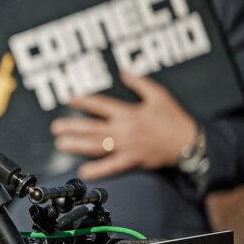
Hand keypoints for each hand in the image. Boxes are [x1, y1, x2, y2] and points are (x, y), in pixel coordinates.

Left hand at [50, 72, 197, 179]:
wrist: (188, 142)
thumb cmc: (173, 118)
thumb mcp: (158, 95)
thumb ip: (139, 83)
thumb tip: (123, 72)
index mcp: (128, 112)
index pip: (100, 105)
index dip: (83, 102)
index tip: (69, 100)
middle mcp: (124, 129)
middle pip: (92, 127)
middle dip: (72, 126)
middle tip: (55, 127)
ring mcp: (126, 146)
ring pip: (96, 146)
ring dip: (77, 145)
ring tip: (60, 144)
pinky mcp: (131, 160)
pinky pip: (111, 166)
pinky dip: (97, 170)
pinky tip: (83, 171)